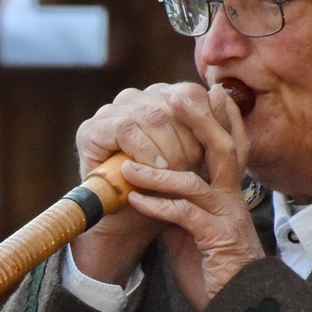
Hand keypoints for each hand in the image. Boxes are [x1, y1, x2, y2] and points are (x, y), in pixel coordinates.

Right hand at [71, 83, 212, 284]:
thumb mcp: (203, 157)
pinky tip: (154, 169)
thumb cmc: (170, 188)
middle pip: (173, 103)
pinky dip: (145, 151)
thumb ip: (216, 125)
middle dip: (188, 141)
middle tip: (190, 169)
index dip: (204, 122)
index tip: (207, 154)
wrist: (135, 221)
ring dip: (169, 149)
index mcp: (162, 97)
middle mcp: (136, 98)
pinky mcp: (91, 129)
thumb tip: (220, 89)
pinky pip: (126, 129)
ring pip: (153, 116)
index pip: (190, 93)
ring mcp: (111, 111)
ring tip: (173, 173)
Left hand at [120, 84, 264, 308]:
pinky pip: (184, 216)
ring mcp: (227, 220)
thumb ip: (182, 204)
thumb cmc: (215, 271)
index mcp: (230, 196)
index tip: (210, 90)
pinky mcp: (216, 242)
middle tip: (179, 95)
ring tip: (129, 165)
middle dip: (202, 120)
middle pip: (224, 149)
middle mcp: (233, 202)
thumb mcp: (195, 231)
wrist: (236, 310)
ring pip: (198, 181)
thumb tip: (155, 186)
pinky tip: (135, 200)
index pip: (232, 148)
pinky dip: (157, 206)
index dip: (224, 118)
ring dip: (159, 171)